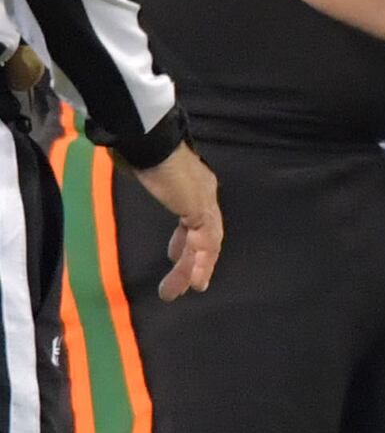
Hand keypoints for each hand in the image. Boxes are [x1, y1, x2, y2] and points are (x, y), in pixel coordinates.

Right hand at [132, 142, 221, 298]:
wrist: (150, 141)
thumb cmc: (141, 151)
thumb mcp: (146, 171)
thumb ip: (147, 178)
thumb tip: (129, 167)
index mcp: (193, 185)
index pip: (196, 219)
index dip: (187, 240)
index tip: (176, 255)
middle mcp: (205, 194)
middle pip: (205, 236)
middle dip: (193, 261)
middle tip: (187, 285)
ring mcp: (206, 202)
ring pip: (206, 244)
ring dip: (194, 270)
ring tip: (186, 292)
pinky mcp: (201, 210)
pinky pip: (205, 243)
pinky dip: (200, 263)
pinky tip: (195, 282)